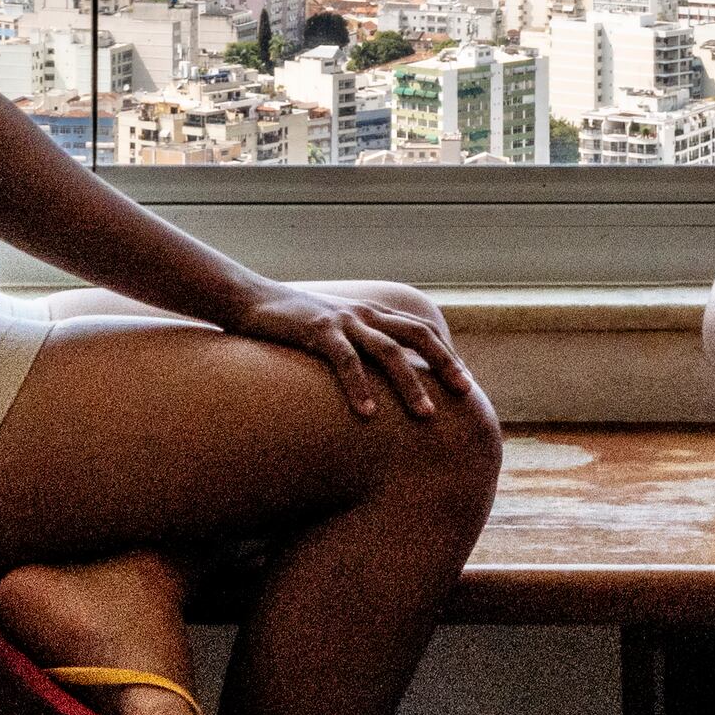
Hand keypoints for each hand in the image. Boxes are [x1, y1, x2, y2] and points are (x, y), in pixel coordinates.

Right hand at [228, 277, 470, 421]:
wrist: (249, 299)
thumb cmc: (293, 325)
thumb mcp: (334, 332)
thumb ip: (357, 348)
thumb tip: (377, 380)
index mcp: (371, 314)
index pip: (420, 330)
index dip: (445, 353)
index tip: (465, 382)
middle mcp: (364, 314)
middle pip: (416, 335)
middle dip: (444, 363)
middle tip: (465, 392)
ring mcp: (342, 321)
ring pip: (387, 351)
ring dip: (410, 383)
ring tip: (425, 415)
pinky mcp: (316, 331)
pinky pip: (345, 361)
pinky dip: (359, 387)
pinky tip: (369, 413)